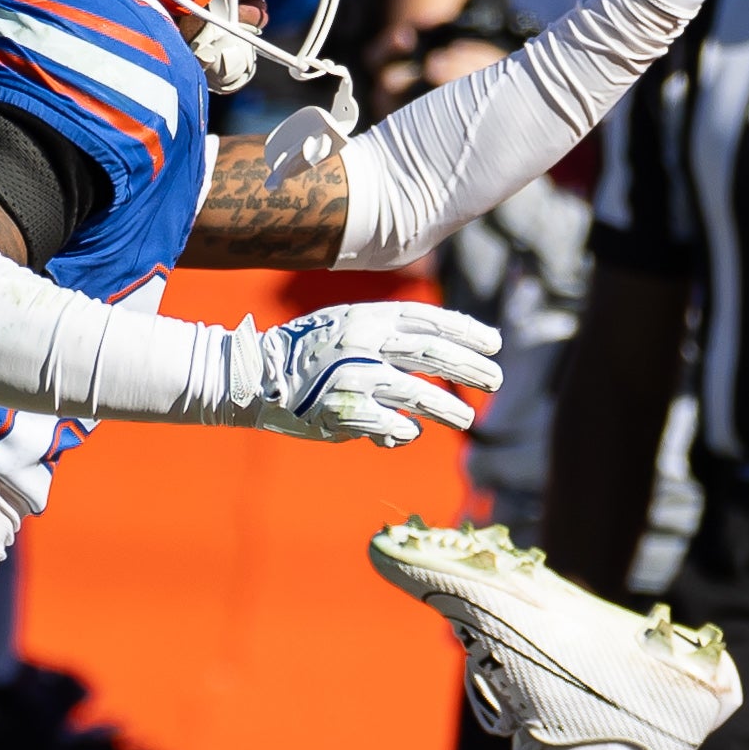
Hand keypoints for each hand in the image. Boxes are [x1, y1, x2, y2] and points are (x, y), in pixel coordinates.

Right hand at [230, 298, 503, 445]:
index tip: (495, 343)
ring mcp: (354, 378)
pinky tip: (412, 432)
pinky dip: (404, 431)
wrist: (252, 375)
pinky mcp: (342, 412)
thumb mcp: (345, 326)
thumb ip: (387, 336)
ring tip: (468, 420)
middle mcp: (363, 343)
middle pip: (432, 354)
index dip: (466, 331)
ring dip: (447, 409)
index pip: (428, 319)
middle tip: (496, 380)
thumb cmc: (306, 352)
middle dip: (469, 368)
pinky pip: (388, 425)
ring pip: (417, 395)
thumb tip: (435, 355)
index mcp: (367, 317)